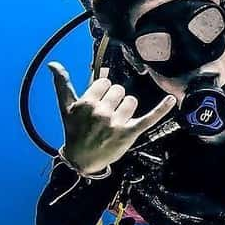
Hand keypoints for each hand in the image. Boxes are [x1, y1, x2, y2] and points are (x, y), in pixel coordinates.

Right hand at [49, 62, 175, 174]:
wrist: (81, 160)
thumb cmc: (74, 131)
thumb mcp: (66, 108)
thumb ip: (62, 84)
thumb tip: (53, 63)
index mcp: (86, 103)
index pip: (105, 83)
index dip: (102, 91)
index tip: (98, 102)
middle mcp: (101, 113)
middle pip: (119, 90)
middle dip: (114, 100)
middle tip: (105, 115)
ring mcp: (116, 124)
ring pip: (131, 101)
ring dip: (126, 109)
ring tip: (115, 121)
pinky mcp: (129, 134)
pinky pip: (149, 118)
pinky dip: (161, 109)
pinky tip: (171, 99)